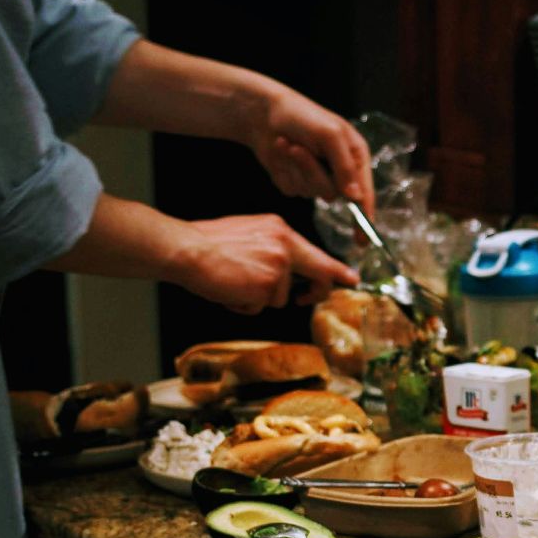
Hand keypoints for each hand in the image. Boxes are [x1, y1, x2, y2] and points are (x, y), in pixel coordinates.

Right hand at [168, 214, 357, 313]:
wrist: (186, 249)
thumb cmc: (208, 244)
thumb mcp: (249, 234)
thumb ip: (274, 249)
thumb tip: (288, 269)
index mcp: (281, 230)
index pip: (316, 253)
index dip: (336, 269)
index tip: (352, 278)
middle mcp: (285, 246)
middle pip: (317, 276)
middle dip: (313, 292)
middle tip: (304, 298)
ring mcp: (279, 267)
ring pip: (280, 298)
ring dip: (258, 298)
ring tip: (234, 282)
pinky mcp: (268, 286)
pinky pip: (261, 307)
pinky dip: (244, 305)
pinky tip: (229, 290)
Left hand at [247, 85, 375, 216]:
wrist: (262, 113)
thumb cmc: (301, 116)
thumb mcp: (329, 134)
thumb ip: (345, 166)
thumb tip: (356, 197)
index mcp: (355, 156)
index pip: (364, 193)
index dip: (365, 218)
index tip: (363, 241)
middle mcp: (339, 169)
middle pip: (333, 193)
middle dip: (312, 172)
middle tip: (297, 149)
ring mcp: (316, 177)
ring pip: (311, 192)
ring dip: (296, 168)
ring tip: (287, 144)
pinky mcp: (296, 182)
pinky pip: (293, 190)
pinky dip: (284, 172)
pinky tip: (280, 151)